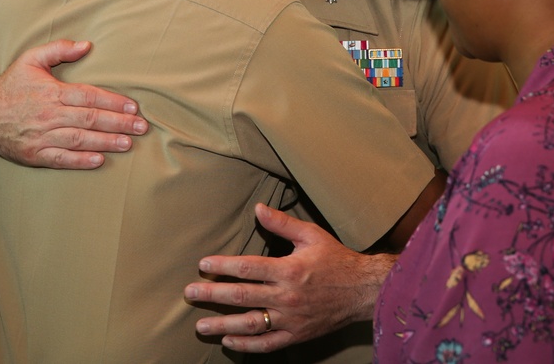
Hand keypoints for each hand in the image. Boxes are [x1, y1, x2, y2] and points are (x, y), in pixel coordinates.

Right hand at [0, 39, 147, 168]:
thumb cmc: (10, 86)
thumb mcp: (30, 60)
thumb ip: (58, 49)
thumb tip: (87, 45)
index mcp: (51, 92)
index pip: (89, 96)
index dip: (113, 101)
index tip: (134, 106)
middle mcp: (48, 115)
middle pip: (89, 119)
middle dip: (118, 123)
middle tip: (142, 127)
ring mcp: (41, 136)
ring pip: (79, 140)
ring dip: (106, 142)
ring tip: (129, 143)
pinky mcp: (34, 155)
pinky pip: (61, 159)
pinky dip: (80, 161)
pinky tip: (100, 160)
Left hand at [184, 203, 394, 353]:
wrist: (364, 290)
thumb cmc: (337, 260)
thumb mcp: (312, 235)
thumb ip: (282, 223)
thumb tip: (258, 208)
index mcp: (289, 269)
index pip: (248, 267)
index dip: (223, 266)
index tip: (204, 265)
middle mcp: (287, 296)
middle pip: (242, 296)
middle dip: (212, 294)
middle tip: (189, 293)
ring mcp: (291, 319)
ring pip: (251, 324)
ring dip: (223, 325)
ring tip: (201, 325)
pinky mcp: (297, 335)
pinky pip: (268, 344)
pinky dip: (247, 345)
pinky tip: (229, 341)